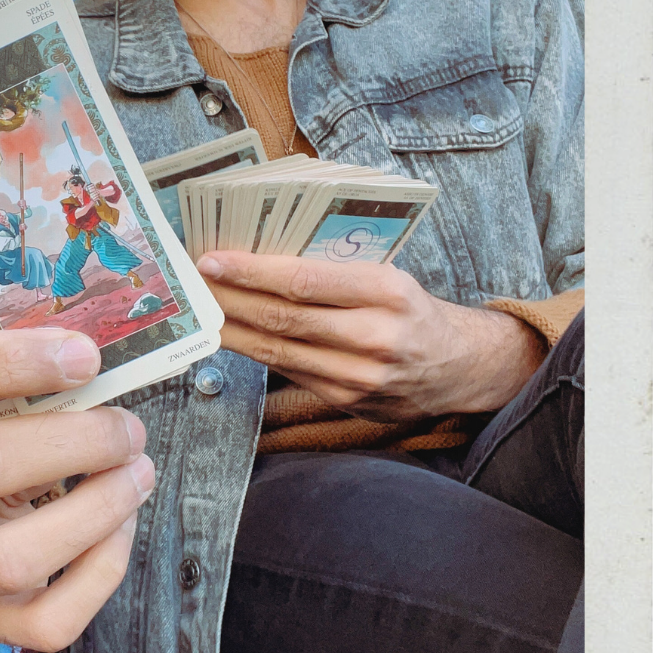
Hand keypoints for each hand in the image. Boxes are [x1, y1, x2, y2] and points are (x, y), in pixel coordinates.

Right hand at [0, 329, 153, 651]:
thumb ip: (34, 371)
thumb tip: (103, 352)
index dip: (8, 361)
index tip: (86, 355)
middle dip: (74, 442)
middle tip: (128, 430)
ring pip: (12, 559)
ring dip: (95, 511)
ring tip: (137, 474)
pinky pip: (47, 619)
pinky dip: (101, 573)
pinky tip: (120, 528)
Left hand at [197, 252, 546, 420]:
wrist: (459, 368)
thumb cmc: (414, 310)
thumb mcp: (391, 276)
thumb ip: (338, 269)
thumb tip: (266, 252)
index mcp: (388, 292)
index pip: (305, 280)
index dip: (252, 271)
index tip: (213, 259)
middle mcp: (376, 337)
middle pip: (284, 317)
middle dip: (230, 299)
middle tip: (193, 283)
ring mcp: (360, 376)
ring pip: (279, 351)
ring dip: (232, 330)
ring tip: (201, 309)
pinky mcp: (348, 401)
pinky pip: (289, 373)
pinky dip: (256, 352)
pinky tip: (232, 336)